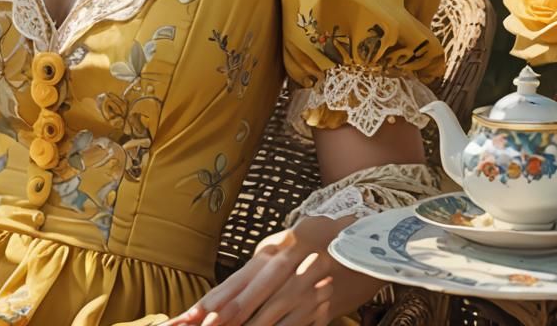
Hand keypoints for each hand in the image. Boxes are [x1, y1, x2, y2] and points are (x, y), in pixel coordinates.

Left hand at [162, 227, 333, 325]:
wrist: (363, 238)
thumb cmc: (312, 246)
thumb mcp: (282, 251)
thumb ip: (257, 272)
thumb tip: (223, 299)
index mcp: (270, 251)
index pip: (235, 281)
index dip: (214, 301)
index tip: (193, 316)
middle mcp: (285, 265)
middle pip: (250, 296)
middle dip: (227, 316)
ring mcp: (306, 284)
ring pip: (273, 313)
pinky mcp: (326, 302)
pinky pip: (299, 323)